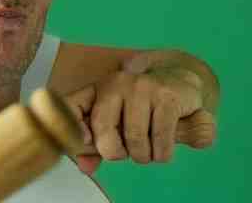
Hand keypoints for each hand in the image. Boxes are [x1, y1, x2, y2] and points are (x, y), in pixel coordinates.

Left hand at [65, 53, 206, 174]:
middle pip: (103, 129)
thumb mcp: (118, 122)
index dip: (69, 126)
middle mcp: (116, 84)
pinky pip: (160, 141)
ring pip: (134, 139)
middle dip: (115, 152)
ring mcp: (142, 87)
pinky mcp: (167, 97)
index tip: (81, 142)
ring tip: (148, 149)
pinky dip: (161, 154)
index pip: (71, 105)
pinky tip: (162, 148)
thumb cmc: (143, 108)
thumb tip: (85, 167)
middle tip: (127, 153)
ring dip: (143, 156)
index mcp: (97, 90)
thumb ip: (98, 145)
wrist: (182, 85)